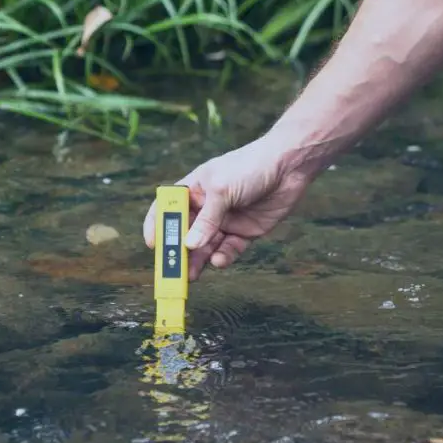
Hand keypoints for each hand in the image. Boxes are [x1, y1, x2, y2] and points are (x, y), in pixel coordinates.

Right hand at [143, 137, 310, 279]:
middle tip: (172, 271)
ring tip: (191, 276)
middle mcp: (207, 207)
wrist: (289, 166)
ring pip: (205, 246)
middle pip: (186, 233)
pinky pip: (228, 250)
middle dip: (178, 252)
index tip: (153, 245)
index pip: (167, 208)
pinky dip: (222, 258)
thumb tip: (190, 245)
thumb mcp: (222, 190)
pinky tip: (219, 261)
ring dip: (198, 261)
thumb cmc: (250, 166)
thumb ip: (206, 219)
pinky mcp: (244, 232)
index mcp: (194, 189)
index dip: (157, 226)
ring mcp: (225, 221)